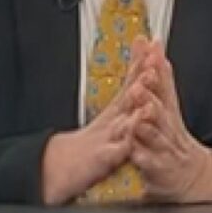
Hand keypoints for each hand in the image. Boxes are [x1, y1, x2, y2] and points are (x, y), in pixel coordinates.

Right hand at [41, 49, 152, 205]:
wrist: (59, 166)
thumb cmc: (90, 144)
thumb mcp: (111, 117)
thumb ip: (126, 97)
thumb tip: (140, 76)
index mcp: (115, 111)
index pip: (130, 83)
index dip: (141, 65)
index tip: (152, 46)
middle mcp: (111, 121)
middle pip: (127, 97)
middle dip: (139, 81)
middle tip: (151, 65)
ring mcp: (105, 139)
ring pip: (122, 125)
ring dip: (134, 114)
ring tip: (147, 105)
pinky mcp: (100, 160)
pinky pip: (112, 154)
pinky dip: (121, 148)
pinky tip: (128, 143)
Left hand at [126, 36, 211, 203]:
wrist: (192, 174)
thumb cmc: (173, 135)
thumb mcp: (168, 102)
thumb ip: (159, 74)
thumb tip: (153, 43)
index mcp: (166, 108)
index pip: (162, 85)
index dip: (157, 70)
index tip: (151, 57)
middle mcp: (167, 126)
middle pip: (160, 109)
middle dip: (150, 97)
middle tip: (138, 87)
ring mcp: (164, 147)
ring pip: (156, 136)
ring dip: (147, 126)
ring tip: (139, 118)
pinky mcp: (159, 168)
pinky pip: (150, 163)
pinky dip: (143, 158)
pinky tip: (136, 153)